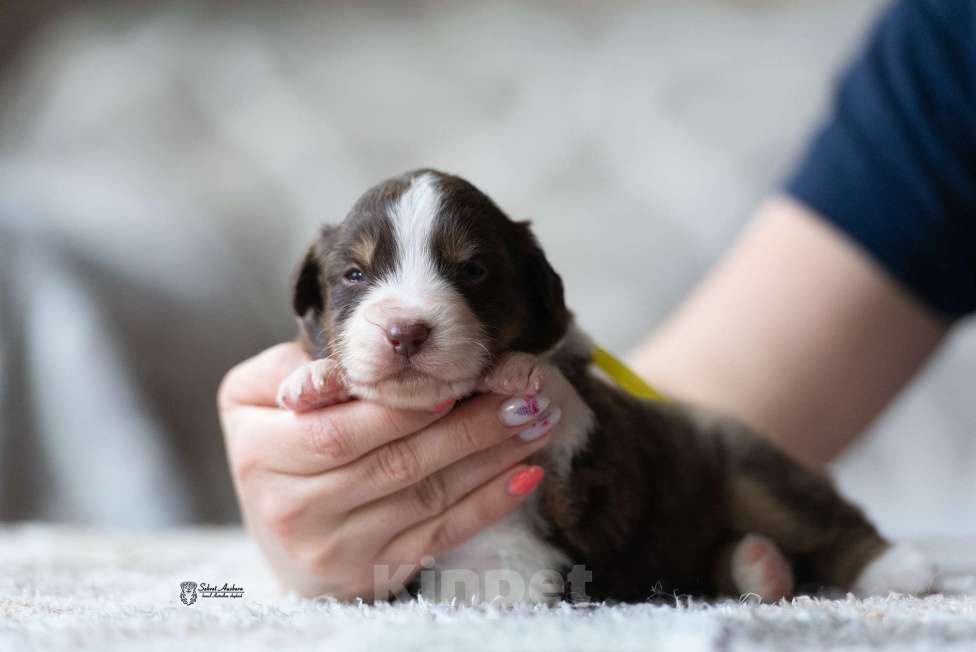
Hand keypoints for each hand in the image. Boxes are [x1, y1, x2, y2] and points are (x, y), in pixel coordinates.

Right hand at [217, 342, 561, 599]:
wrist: (277, 527)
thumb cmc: (275, 441)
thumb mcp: (255, 396)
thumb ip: (294, 369)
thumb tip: (358, 358)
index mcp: (260, 452)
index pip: (338, 431)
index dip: (399, 410)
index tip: (455, 384)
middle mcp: (294, 508)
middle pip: (394, 464)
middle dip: (468, 427)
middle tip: (524, 394)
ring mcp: (337, 547)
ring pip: (427, 496)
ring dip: (491, 457)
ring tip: (537, 420)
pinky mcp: (374, 571)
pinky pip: (441, 535)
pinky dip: (489, 504)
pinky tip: (526, 473)